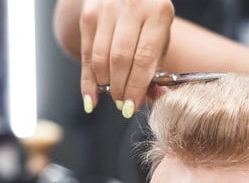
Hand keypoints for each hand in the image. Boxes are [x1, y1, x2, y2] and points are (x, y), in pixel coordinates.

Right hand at [79, 0, 174, 116]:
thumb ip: (157, 69)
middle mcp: (132, 6)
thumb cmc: (150, 21)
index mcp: (158, 12)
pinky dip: (88, 79)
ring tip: (113, 98)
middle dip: (120, 88)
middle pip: (120, 58)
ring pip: (100, 56)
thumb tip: (154, 99)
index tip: (132, 107)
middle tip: (122, 105)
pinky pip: (86, 51)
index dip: (136, 86)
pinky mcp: (89, 12)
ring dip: (105, 84)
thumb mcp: (162, 39)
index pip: (144, 57)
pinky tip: (92, 97)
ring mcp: (107, 7)